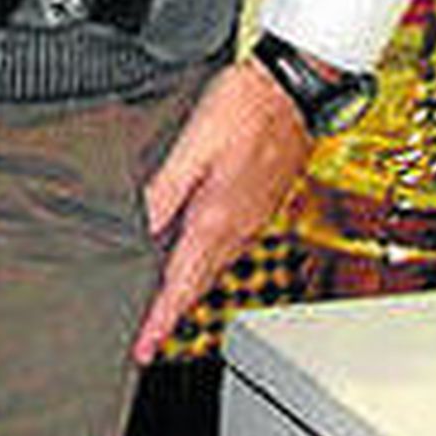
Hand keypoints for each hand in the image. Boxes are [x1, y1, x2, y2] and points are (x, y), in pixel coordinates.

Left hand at [132, 58, 310, 363]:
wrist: (296, 87)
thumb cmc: (246, 106)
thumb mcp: (193, 145)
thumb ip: (165, 189)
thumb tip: (139, 228)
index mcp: (217, 217)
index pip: (182, 283)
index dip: (160, 320)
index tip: (143, 349)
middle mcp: (238, 226)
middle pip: (200, 284)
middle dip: (174, 314)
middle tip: (150, 339)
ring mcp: (253, 217)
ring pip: (216, 268)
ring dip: (191, 291)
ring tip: (167, 307)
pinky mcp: (261, 204)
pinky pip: (230, 248)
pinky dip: (208, 264)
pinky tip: (197, 256)